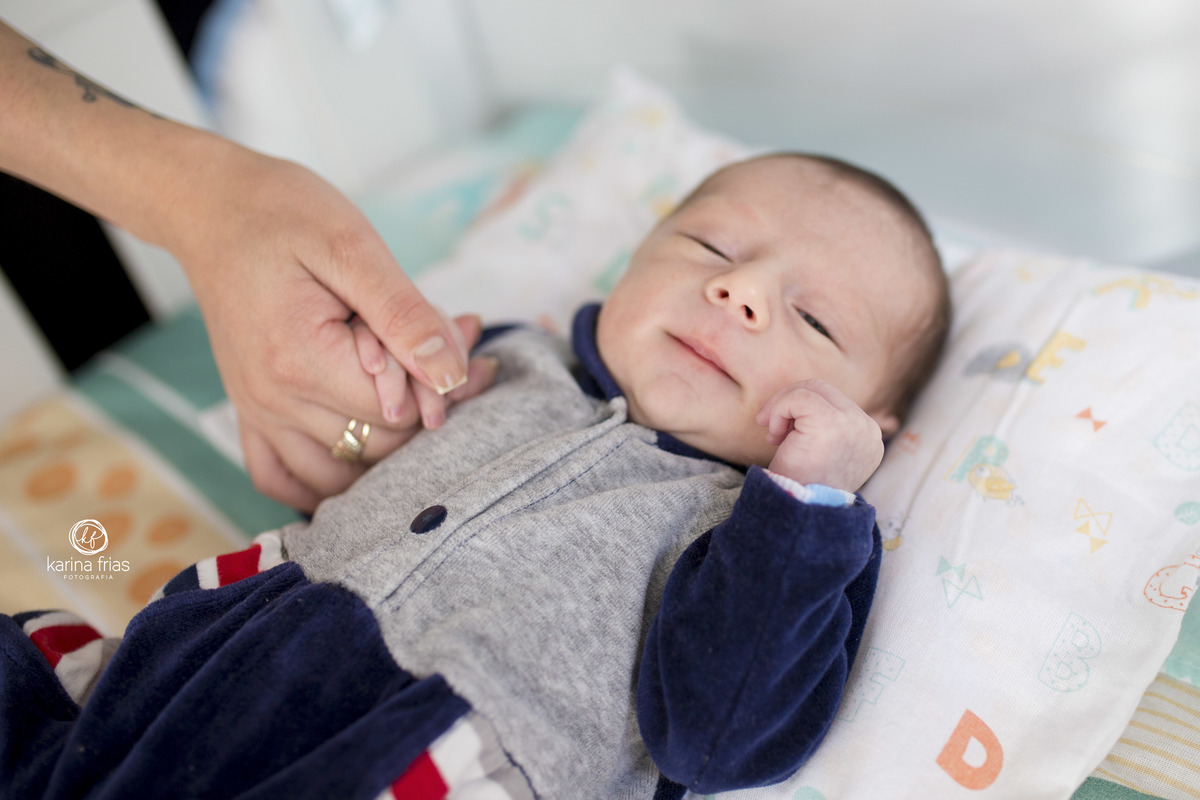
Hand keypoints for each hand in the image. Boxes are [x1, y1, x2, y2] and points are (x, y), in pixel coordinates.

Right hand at [165, 147, 497, 510]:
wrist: (211, 207)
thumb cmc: (283, 213)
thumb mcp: (353, 246)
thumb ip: (405, 315)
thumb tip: (452, 374)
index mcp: (301, 360)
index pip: (398, 411)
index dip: (441, 380)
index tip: (464, 331)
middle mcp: (274, 400)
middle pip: (380, 444)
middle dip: (429, 404)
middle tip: (457, 347)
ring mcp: (258, 412)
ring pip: (343, 472)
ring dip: (390, 444)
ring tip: (419, 386)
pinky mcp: (250, 412)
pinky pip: (281, 478)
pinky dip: (323, 482)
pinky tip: (361, 455)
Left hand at [755, 379, 884, 491]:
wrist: (797, 513)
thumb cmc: (803, 487)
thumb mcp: (823, 457)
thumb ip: (825, 431)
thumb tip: (801, 403)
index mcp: (869, 439)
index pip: (835, 403)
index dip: (803, 412)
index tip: (785, 435)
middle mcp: (868, 430)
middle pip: (824, 390)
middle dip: (790, 403)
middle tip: (770, 429)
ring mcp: (854, 424)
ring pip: (811, 389)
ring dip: (783, 407)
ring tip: (773, 436)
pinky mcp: (832, 422)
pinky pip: (799, 397)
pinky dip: (779, 410)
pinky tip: (774, 437)